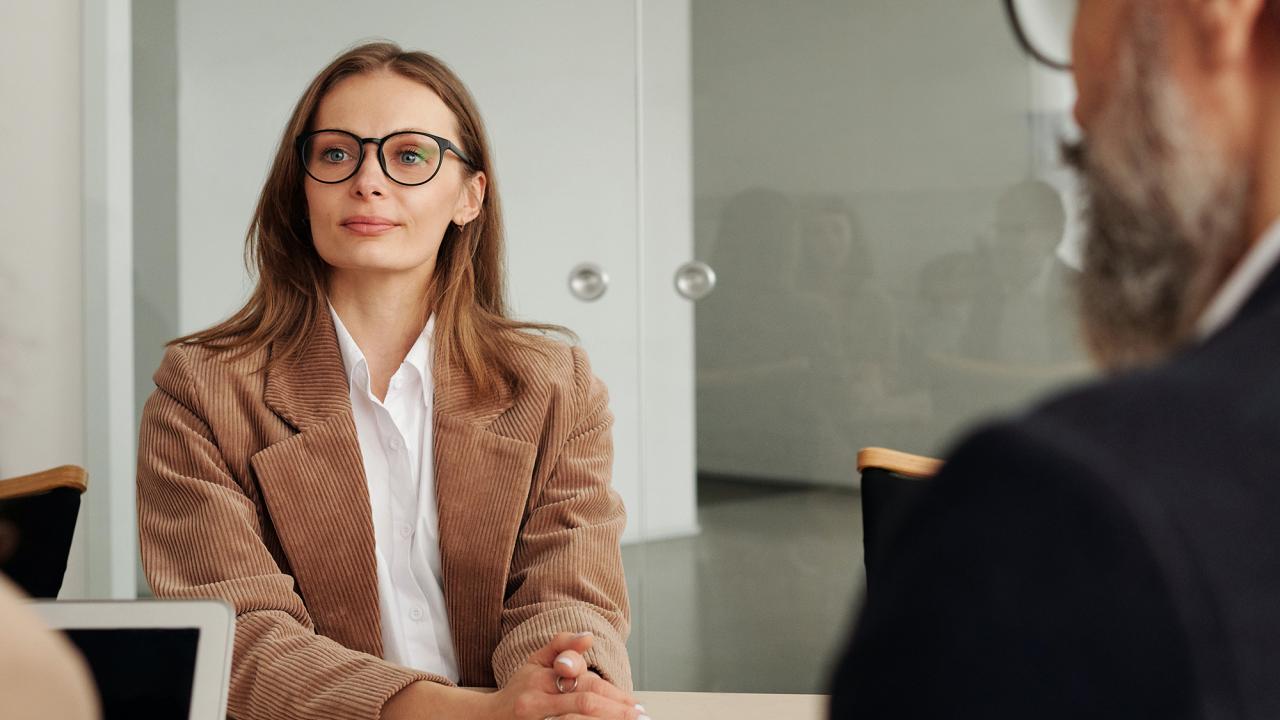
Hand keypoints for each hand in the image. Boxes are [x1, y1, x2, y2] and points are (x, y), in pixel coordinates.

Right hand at [484, 632, 648, 719]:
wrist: (488, 717)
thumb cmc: (520, 687)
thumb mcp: (535, 660)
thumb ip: (562, 645)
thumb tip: (589, 636)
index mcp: (540, 679)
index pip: (583, 684)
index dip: (613, 694)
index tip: (634, 702)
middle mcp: (537, 703)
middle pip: (584, 704)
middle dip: (616, 711)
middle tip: (638, 715)